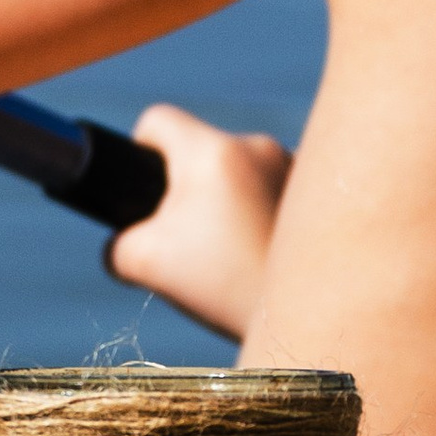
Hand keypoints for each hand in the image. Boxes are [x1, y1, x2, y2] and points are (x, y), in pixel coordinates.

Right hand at [102, 103, 292, 340]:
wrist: (305, 314)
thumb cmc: (224, 286)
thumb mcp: (145, 265)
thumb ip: (116, 244)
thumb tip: (122, 239)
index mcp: (209, 152)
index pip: (157, 120)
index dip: (139, 149)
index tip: (145, 187)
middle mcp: (254, 145)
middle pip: (200, 148)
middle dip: (186, 187)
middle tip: (189, 236)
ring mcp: (291, 162)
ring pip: (238, 167)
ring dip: (227, 197)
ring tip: (231, 248)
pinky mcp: (318, 186)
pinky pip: (272, 183)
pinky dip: (260, 208)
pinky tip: (262, 245)